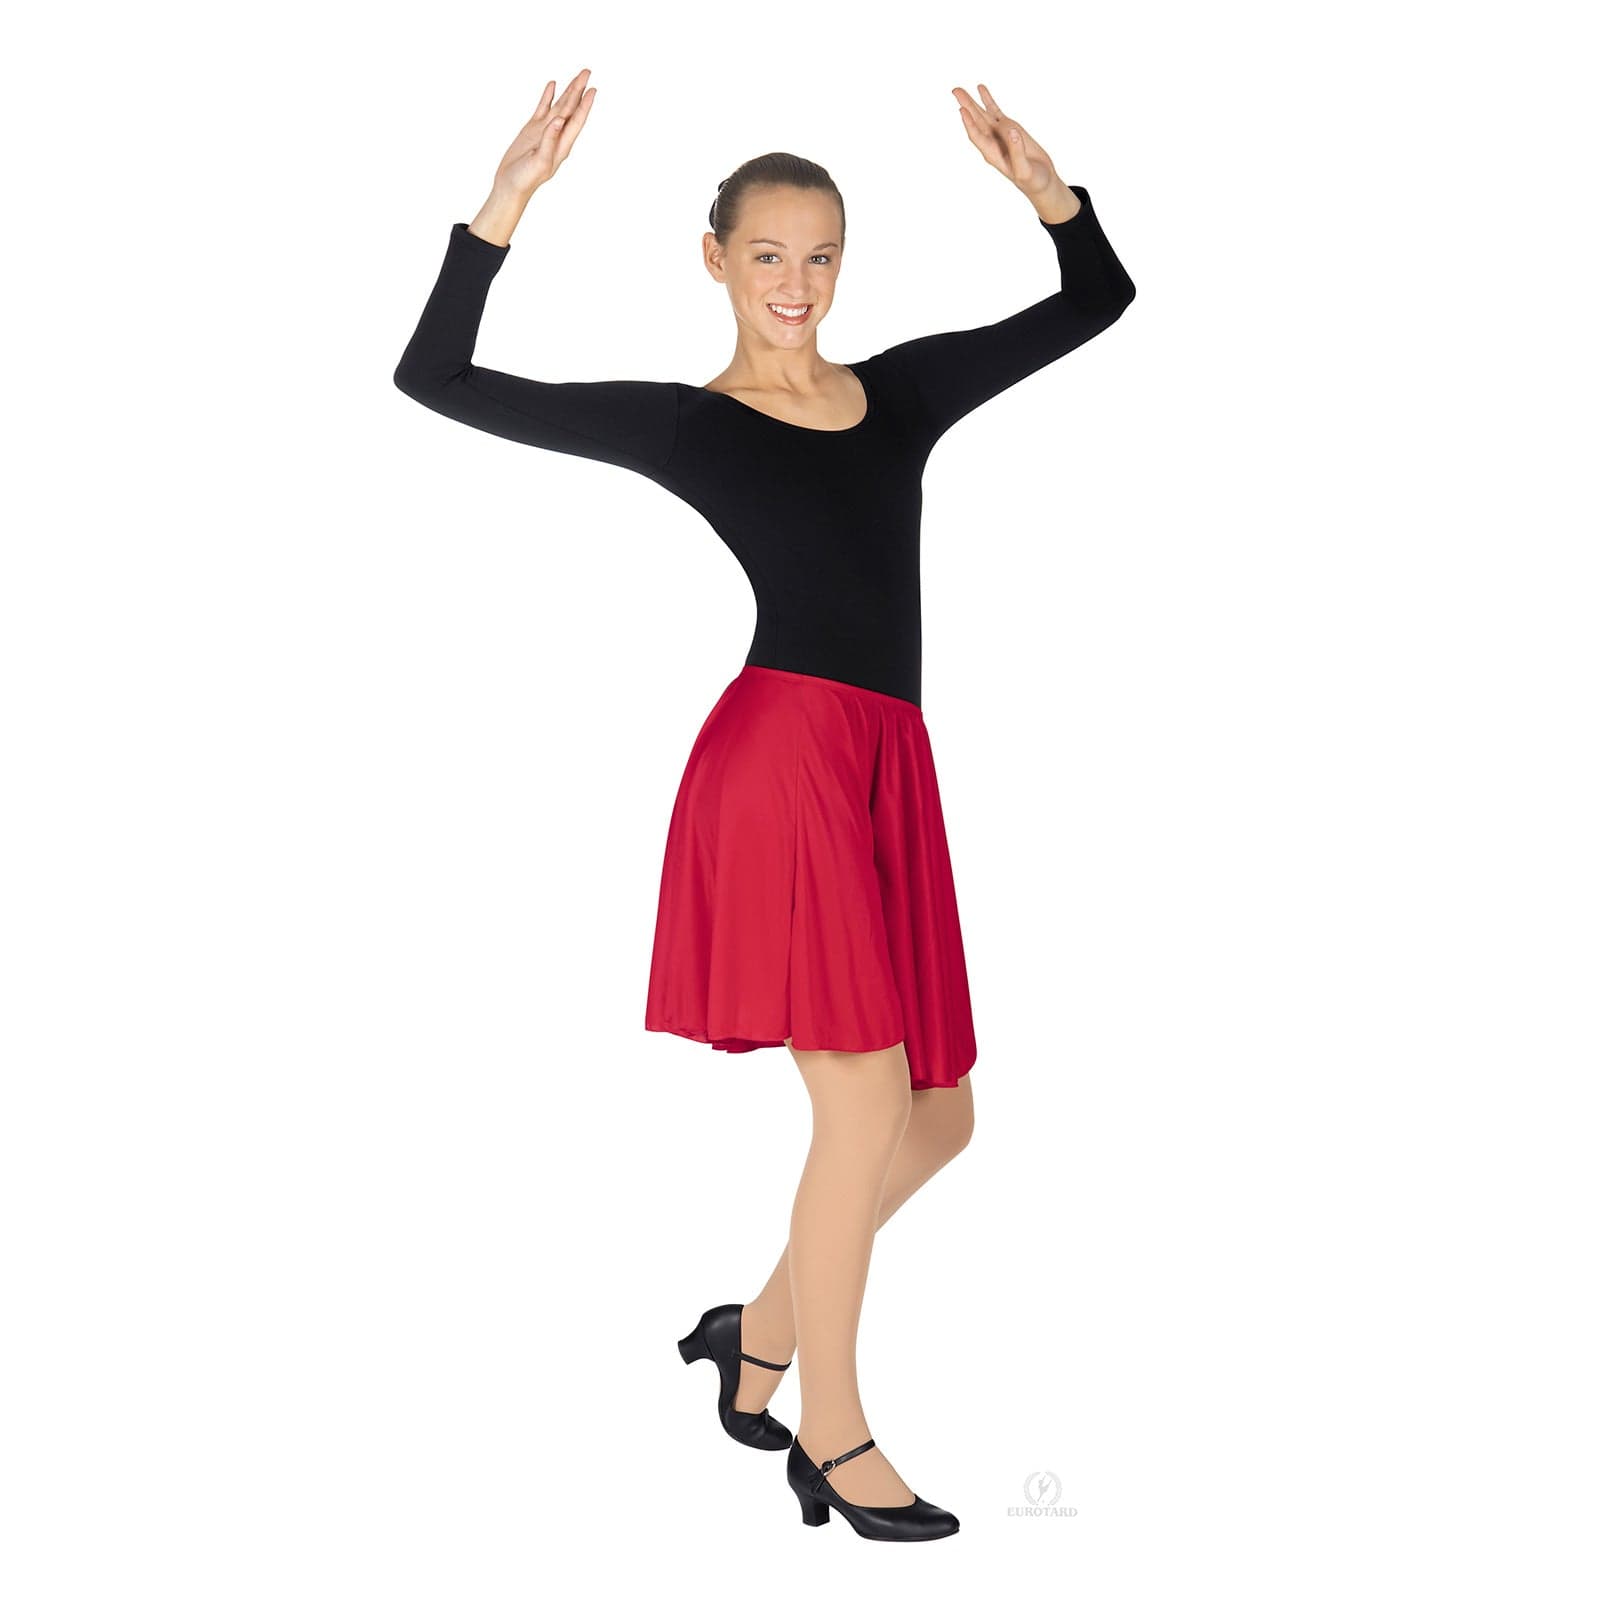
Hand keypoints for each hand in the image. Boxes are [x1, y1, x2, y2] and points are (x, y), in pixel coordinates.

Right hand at [494, 69, 596, 198]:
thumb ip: (550, 141)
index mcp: (562, 144)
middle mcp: (556, 135)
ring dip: (567, 91)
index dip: (585, 104)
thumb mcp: (540, 161)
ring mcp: (544, 131)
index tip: (593, 89)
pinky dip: (548, 96)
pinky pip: (542, 108)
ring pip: (558, 105)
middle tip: (587, 72)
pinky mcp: (532, 129)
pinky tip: (553, 85)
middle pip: (570, 108)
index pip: (577, 120)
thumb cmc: (526, 179)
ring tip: (577, 77)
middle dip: (579, 90)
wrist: (510, 185)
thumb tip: (559, 120)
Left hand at [951, 83, 1061, 201]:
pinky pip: (995, 111)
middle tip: (955, 90)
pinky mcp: (1009, 128)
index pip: (977, 136)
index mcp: (993, 154)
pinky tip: (980, 89)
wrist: (1042, 180)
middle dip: (966, 106)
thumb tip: (1012, 131)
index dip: (969, 124)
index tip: (962, 109)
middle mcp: (992, 142)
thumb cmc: (1032, 181)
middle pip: (976, 121)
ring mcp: (1000, 134)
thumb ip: (1017, 152)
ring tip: (959, 89)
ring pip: (983, 114)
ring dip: (972, 102)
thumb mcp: (1024, 171)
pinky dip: (988, 101)